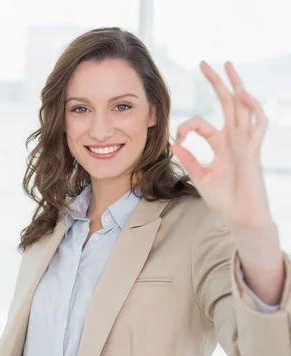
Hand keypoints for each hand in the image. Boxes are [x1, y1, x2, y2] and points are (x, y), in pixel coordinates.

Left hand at [172, 61, 271, 228]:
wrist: (241, 216)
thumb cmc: (224, 199)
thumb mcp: (201, 177)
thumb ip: (189, 160)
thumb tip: (173, 144)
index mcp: (220, 144)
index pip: (200, 124)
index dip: (185, 128)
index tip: (177, 138)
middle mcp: (233, 138)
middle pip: (226, 102)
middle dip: (216, 82)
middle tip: (204, 63)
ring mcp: (245, 141)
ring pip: (243, 105)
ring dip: (236, 85)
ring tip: (228, 66)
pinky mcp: (254, 149)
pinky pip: (258, 123)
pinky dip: (251, 107)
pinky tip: (241, 94)